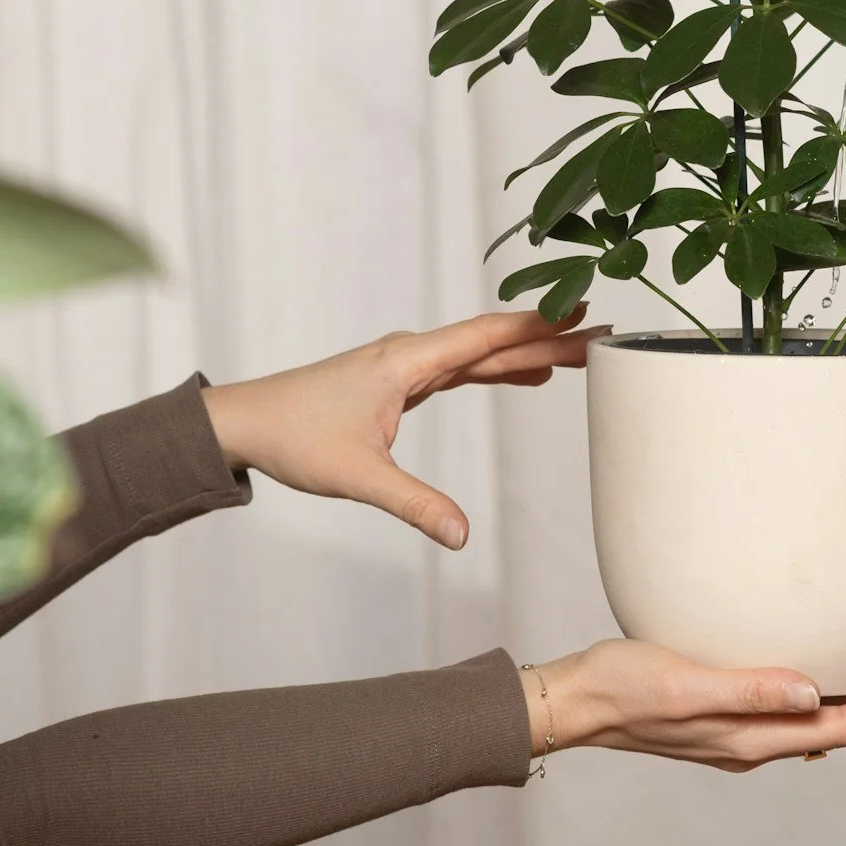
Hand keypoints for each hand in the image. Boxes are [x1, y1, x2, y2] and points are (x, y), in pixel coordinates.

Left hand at [201, 308, 608, 548]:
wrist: (244, 423)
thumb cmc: (293, 437)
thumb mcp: (359, 476)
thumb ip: (414, 503)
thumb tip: (461, 535)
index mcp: (406, 362)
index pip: (484, 336)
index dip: (535, 324)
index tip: (581, 310)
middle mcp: (410, 355)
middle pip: (492, 341)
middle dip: (547, 336)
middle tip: (601, 335)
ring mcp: (405, 367)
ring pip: (478, 354)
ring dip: (526, 352)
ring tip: (579, 355)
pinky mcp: (398, 383)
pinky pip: (460, 370)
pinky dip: (495, 369)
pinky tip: (525, 374)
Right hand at [522, 639, 845, 771]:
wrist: (575, 702)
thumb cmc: (621, 686)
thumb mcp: (684, 682)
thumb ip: (748, 689)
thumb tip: (812, 691)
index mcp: (750, 739)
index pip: (841, 724)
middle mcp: (752, 742)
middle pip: (841, 727)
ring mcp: (739, 732)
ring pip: (820, 721)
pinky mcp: (724, 715)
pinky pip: (792, 711)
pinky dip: (825, 692)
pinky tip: (827, 671)